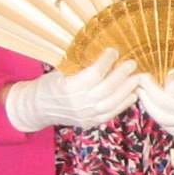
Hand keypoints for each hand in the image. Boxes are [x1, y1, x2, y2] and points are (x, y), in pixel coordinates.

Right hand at [3, 49, 139, 131]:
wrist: (37, 108)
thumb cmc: (48, 85)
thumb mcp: (59, 71)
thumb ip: (79, 65)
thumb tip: (102, 51)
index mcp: (68, 87)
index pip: (93, 73)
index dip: (106, 61)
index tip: (113, 51)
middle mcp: (78, 103)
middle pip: (107, 88)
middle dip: (122, 74)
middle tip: (132, 63)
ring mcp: (85, 115)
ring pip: (112, 102)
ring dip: (127, 89)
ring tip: (136, 78)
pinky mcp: (90, 123)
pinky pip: (110, 114)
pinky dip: (123, 104)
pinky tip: (132, 94)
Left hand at [136, 71, 173, 140]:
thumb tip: (162, 78)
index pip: (173, 87)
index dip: (169, 77)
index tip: (172, 72)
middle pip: (162, 100)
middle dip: (148, 87)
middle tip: (141, 77)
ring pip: (158, 114)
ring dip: (146, 102)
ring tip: (141, 92)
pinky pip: (163, 124)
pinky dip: (155, 113)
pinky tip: (151, 105)